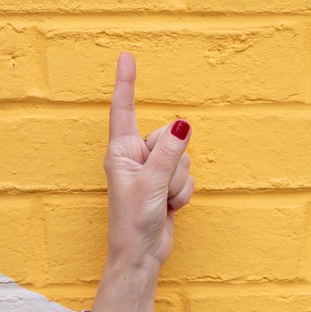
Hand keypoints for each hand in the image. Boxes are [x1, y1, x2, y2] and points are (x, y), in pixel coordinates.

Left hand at [91, 52, 193, 311]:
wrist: (141, 254)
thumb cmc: (132, 222)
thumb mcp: (151, 183)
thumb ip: (169, 152)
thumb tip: (183, 124)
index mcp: (122, 152)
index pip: (124, 110)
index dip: (127, 84)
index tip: (127, 57)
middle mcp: (137, 157)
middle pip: (170, 137)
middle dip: (172, 163)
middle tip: (158, 186)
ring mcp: (153, 170)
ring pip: (183, 159)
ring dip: (177, 183)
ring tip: (161, 201)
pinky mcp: (167, 183)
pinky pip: (188, 177)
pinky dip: (183, 193)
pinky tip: (168, 207)